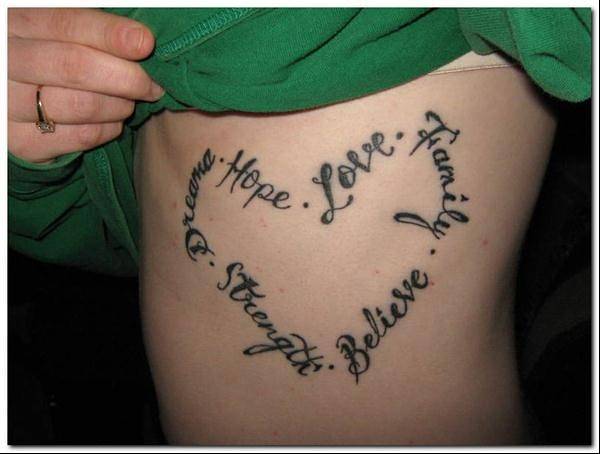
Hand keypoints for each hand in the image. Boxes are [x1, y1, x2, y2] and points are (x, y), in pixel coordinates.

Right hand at [8, 8, 163, 163]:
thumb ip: (92, 33)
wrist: (15, 105)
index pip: (66, 24)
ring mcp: (9, 106)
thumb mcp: (59, 36)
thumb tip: (141, 39)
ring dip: (120, 105)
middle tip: (152, 85)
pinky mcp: (23, 143)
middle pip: (76, 67)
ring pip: (83, 105)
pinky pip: (83, 136)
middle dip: (127, 77)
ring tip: (130, 101)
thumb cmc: (51, 60)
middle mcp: (6, 63)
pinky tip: (113, 120)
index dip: (110, 34)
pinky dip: (109, 129)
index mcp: (16, 24)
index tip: (146, 43)